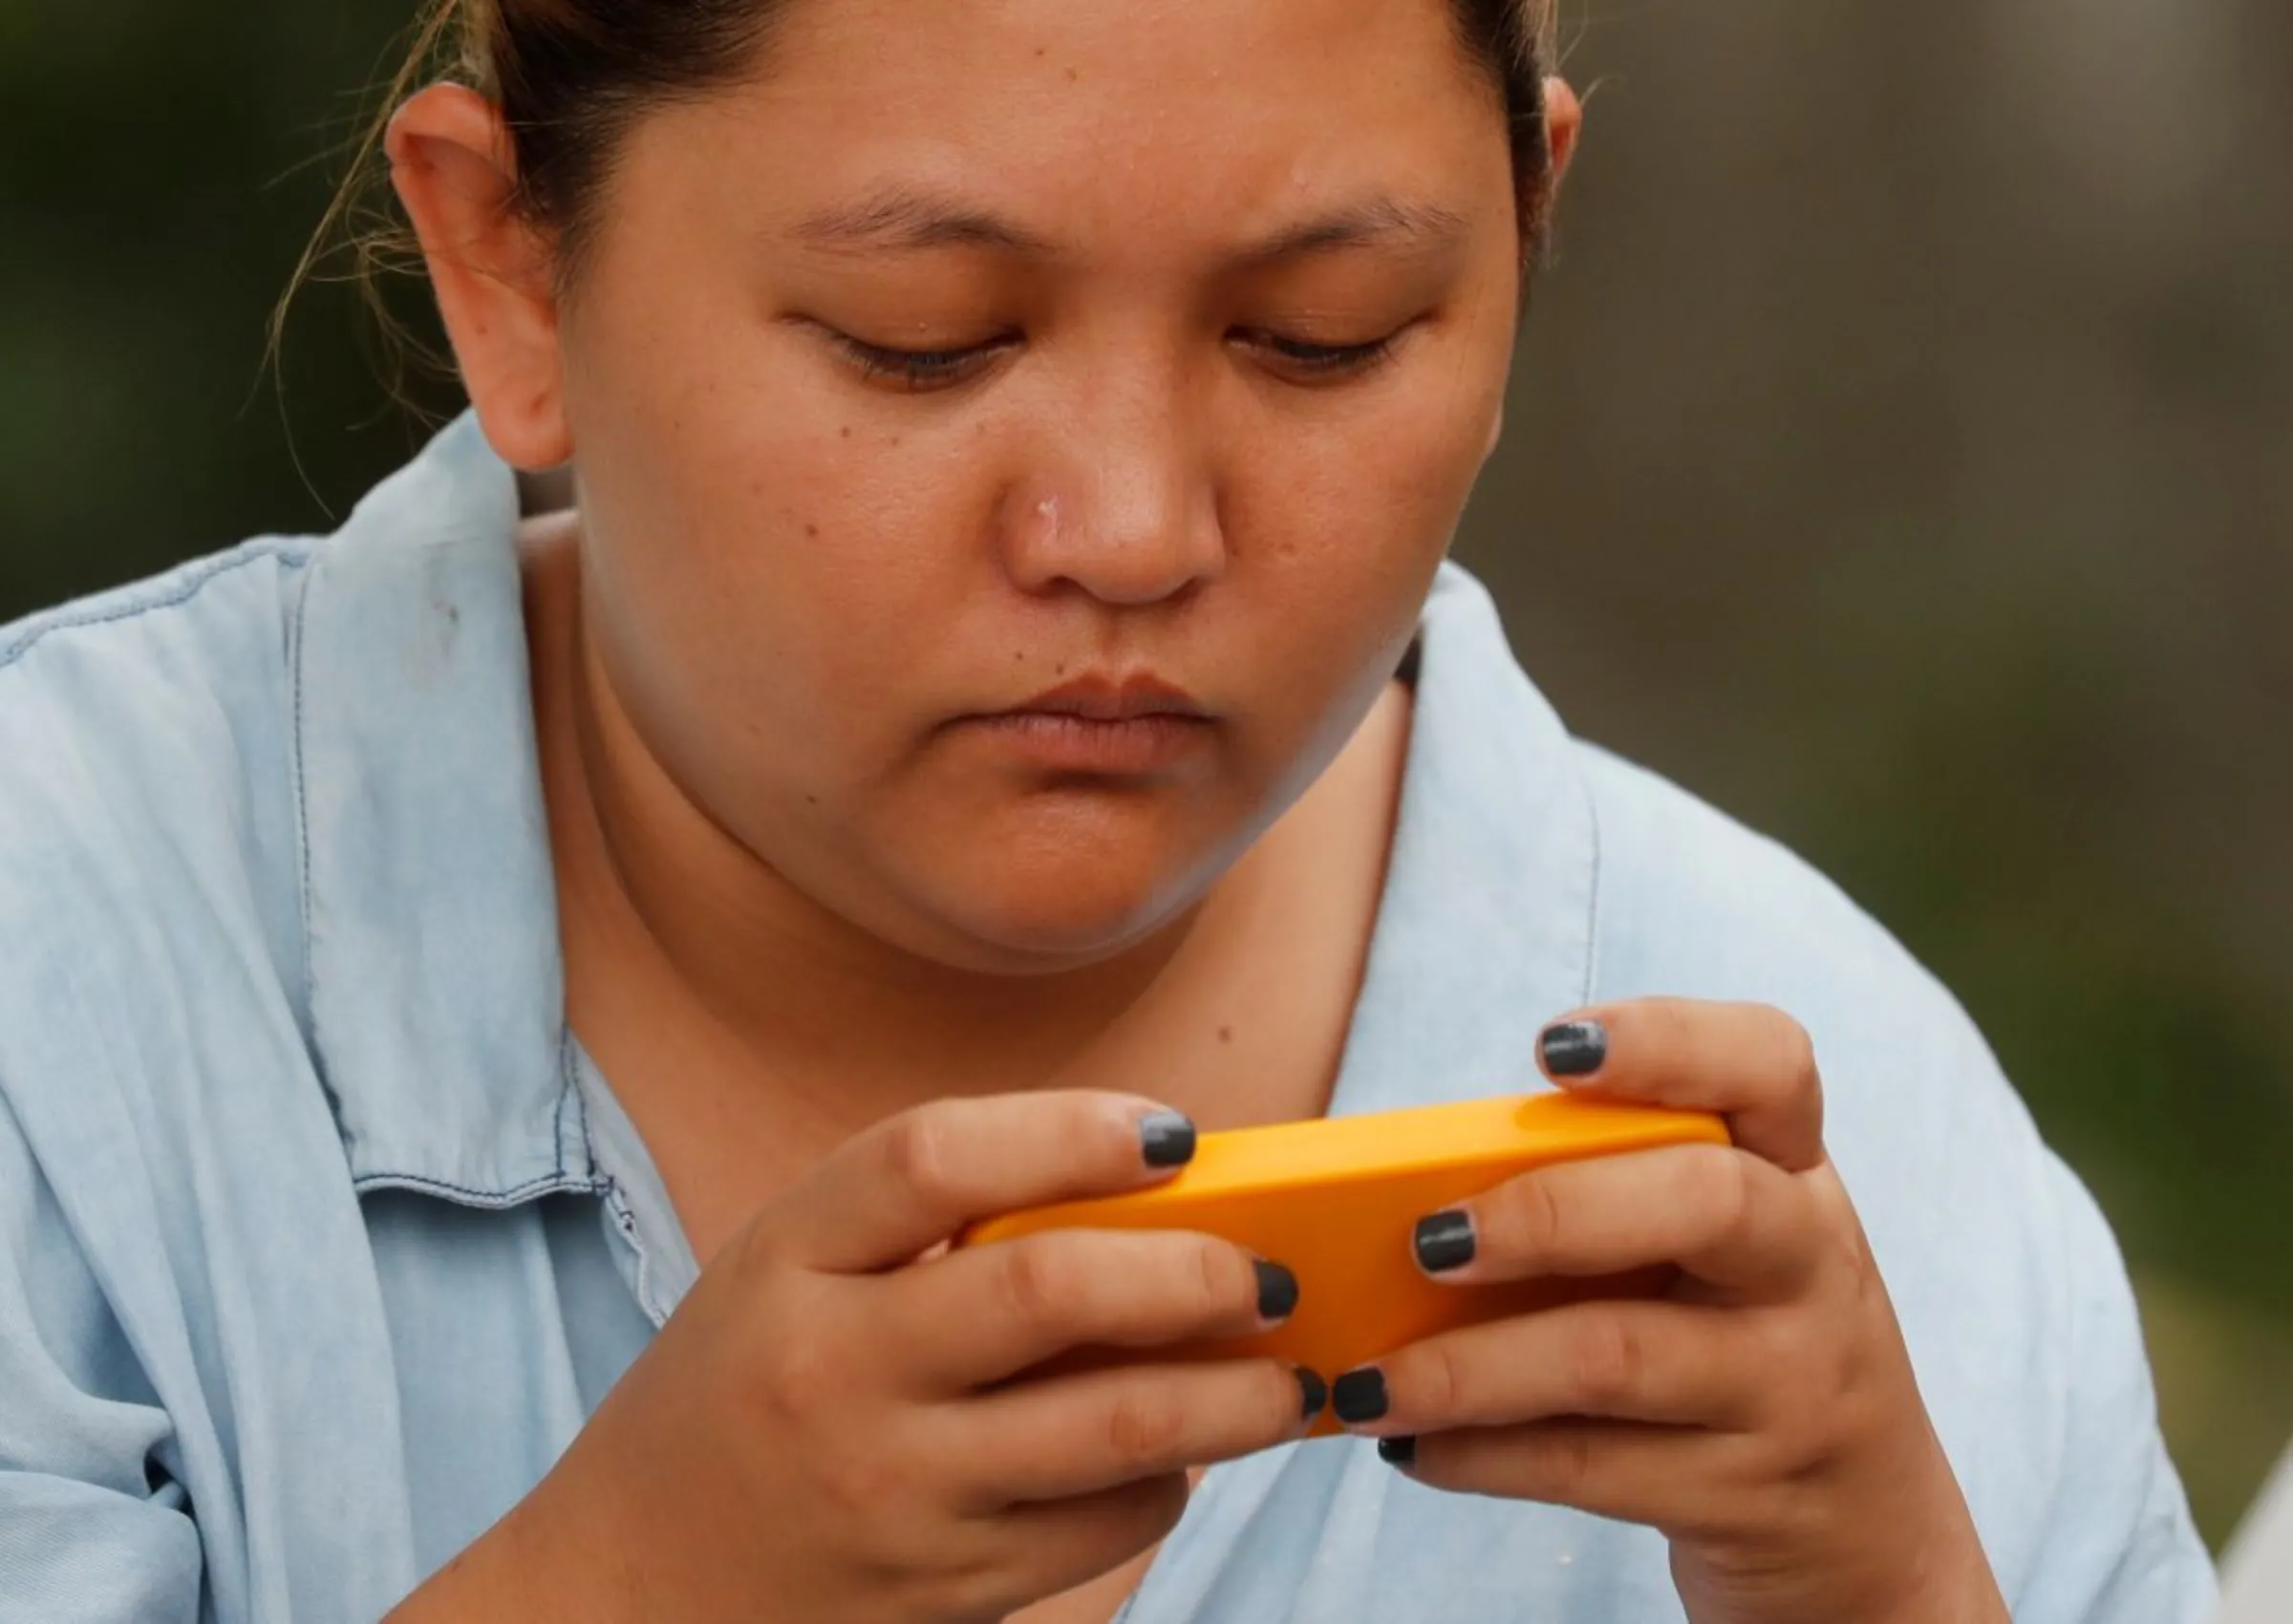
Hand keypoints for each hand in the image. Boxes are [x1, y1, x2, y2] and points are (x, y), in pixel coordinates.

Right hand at [390, 1092, 1321, 1623]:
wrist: (628, 1590)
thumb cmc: (741, 1389)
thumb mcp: (788, 1272)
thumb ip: (927, 1219)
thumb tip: (1146, 1188)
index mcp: (786, 1260)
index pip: (935, 1159)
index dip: (1072, 1131)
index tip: (1175, 1133)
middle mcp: (833, 1374)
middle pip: (1048, 1292)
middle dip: (1193, 1270)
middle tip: (1268, 1269)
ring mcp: (891, 1494)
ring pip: (1110, 1429)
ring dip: (1230, 1394)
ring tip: (1284, 1369)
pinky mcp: (942, 1591)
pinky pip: (1101, 1526)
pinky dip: (1168, 1481)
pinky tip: (1182, 1451)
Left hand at [1328, 999, 2008, 1623]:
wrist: (1863, 1526)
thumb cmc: (1734, 1337)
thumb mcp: (1714, 1248)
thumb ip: (1606, 1192)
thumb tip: (1396, 1195)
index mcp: (1793, 1172)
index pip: (1771, 1066)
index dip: (1667, 1041)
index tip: (1552, 1049)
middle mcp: (1811, 1266)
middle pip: (1708, 1202)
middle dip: (1554, 1210)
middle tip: (1429, 1237)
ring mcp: (1794, 1388)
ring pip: (1618, 1357)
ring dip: (1469, 1368)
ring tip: (1368, 1384)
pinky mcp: (1748, 1496)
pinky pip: (1591, 1468)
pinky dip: (1481, 1456)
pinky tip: (1411, 1445)